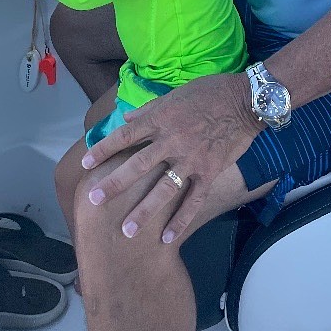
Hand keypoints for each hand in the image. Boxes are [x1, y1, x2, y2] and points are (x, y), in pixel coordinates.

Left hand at [80, 72, 261, 243]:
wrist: (245, 101)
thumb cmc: (209, 92)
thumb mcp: (176, 93)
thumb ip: (149, 109)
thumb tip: (126, 120)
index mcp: (161, 119)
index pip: (125, 135)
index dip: (104, 149)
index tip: (85, 163)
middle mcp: (172, 141)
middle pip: (138, 165)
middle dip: (114, 183)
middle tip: (94, 200)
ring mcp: (191, 159)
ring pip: (163, 189)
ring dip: (144, 211)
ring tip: (127, 232)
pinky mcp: (209, 172)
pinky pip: (193, 200)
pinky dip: (181, 220)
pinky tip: (167, 238)